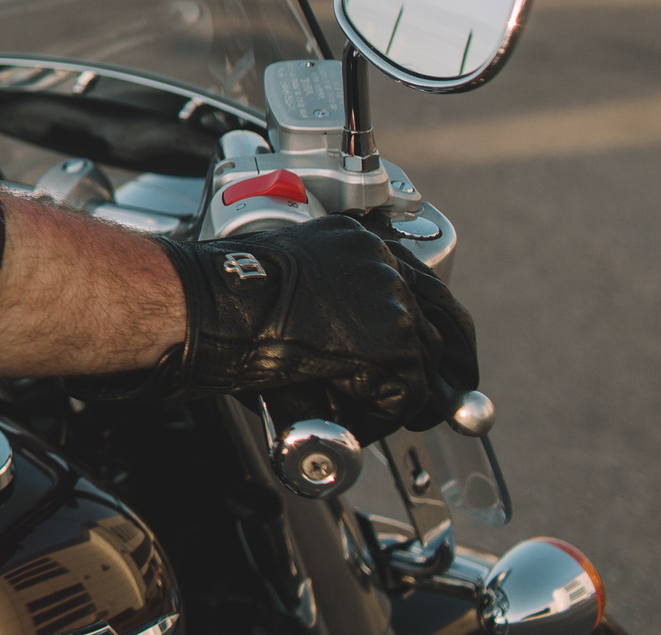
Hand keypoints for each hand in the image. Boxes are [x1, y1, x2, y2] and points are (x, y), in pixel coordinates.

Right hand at [105, 216, 477, 443]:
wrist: (211, 305)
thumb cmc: (224, 296)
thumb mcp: (289, 281)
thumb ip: (330, 302)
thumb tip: (349, 351)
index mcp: (358, 242)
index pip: (420, 281)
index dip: (429, 324)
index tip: (433, 352)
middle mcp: (384, 265)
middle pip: (445, 318)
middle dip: (449, 363)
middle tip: (439, 400)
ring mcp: (394, 304)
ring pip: (425, 364)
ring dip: (396, 396)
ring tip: (357, 412)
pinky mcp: (394, 348)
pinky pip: (406, 398)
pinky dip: (378, 417)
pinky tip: (341, 416)